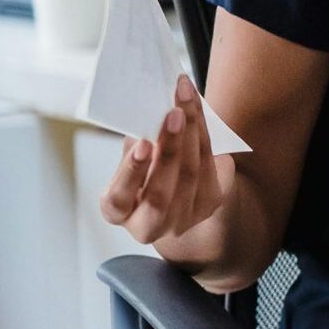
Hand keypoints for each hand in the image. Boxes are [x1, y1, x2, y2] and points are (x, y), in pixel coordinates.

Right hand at [99, 74, 229, 243]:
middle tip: (174, 113)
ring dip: (191, 133)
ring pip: (190, 175)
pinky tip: (197, 111)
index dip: (131, 171)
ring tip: (187, 103)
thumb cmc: (146, 170)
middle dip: (169, 149)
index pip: (118, 199)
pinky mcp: (208, 205)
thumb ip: (135, 147)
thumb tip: (147, 113)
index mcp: (118, 213)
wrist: (181, 189)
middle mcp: (148, 225)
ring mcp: (181, 219)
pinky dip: (203, 134)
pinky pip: (210, 166)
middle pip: (160, 192)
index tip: (143, 143)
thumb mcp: (132, 161)